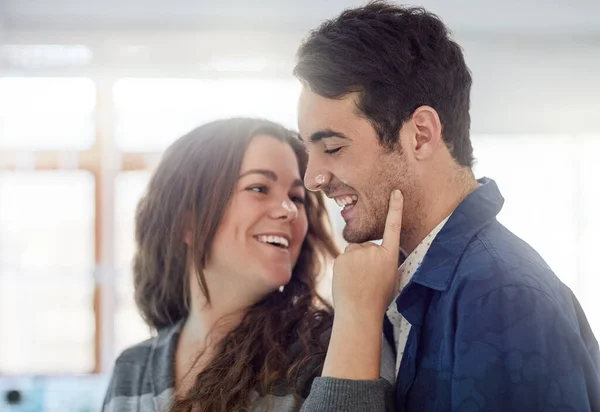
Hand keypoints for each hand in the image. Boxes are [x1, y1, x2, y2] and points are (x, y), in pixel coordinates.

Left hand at [332, 189, 403, 319]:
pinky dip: (346, 267)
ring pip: (355, 252)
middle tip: (368, 279)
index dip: (395, 209)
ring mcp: (357, 253)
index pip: (394, 227)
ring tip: (358, 281)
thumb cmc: (379, 298)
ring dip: (355, 262)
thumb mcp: (392, 277)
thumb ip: (385, 260)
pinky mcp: (342, 257)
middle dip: (366, 258)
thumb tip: (376, 252)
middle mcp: (374, 250)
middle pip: (368, 246)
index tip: (395, 192)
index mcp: (390, 255)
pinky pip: (345, 258)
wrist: (359, 312)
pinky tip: (349, 281)